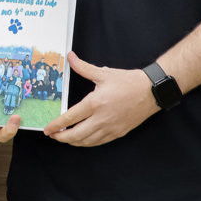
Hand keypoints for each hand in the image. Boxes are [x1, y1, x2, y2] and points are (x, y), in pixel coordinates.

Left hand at [43, 51, 158, 145]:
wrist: (151, 91)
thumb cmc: (128, 82)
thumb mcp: (103, 73)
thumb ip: (83, 68)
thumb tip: (70, 58)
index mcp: (95, 103)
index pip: (70, 118)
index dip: (57, 125)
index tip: (48, 129)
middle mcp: (102, 119)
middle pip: (76, 134)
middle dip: (62, 137)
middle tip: (53, 135)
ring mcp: (111, 128)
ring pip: (88, 141)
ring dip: (74, 142)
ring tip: (64, 138)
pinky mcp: (119, 133)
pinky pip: (99, 142)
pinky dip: (88, 143)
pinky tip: (82, 140)